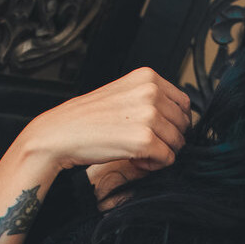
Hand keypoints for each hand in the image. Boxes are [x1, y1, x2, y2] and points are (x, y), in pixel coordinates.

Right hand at [21, 66, 191, 173]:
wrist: (61, 133)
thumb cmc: (87, 119)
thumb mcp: (122, 94)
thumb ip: (149, 99)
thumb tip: (177, 119)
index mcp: (147, 77)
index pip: (184, 104)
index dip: (174, 123)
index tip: (158, 132)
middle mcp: (151, 92)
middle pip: (183, 125)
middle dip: (168, 140)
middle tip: (144, 145)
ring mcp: (149, 116)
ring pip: (177, 143)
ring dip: (160, 153)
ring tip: (137, 152)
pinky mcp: (145, 140)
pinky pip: (167, 159)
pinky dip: (153, 166)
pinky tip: (135, 160)